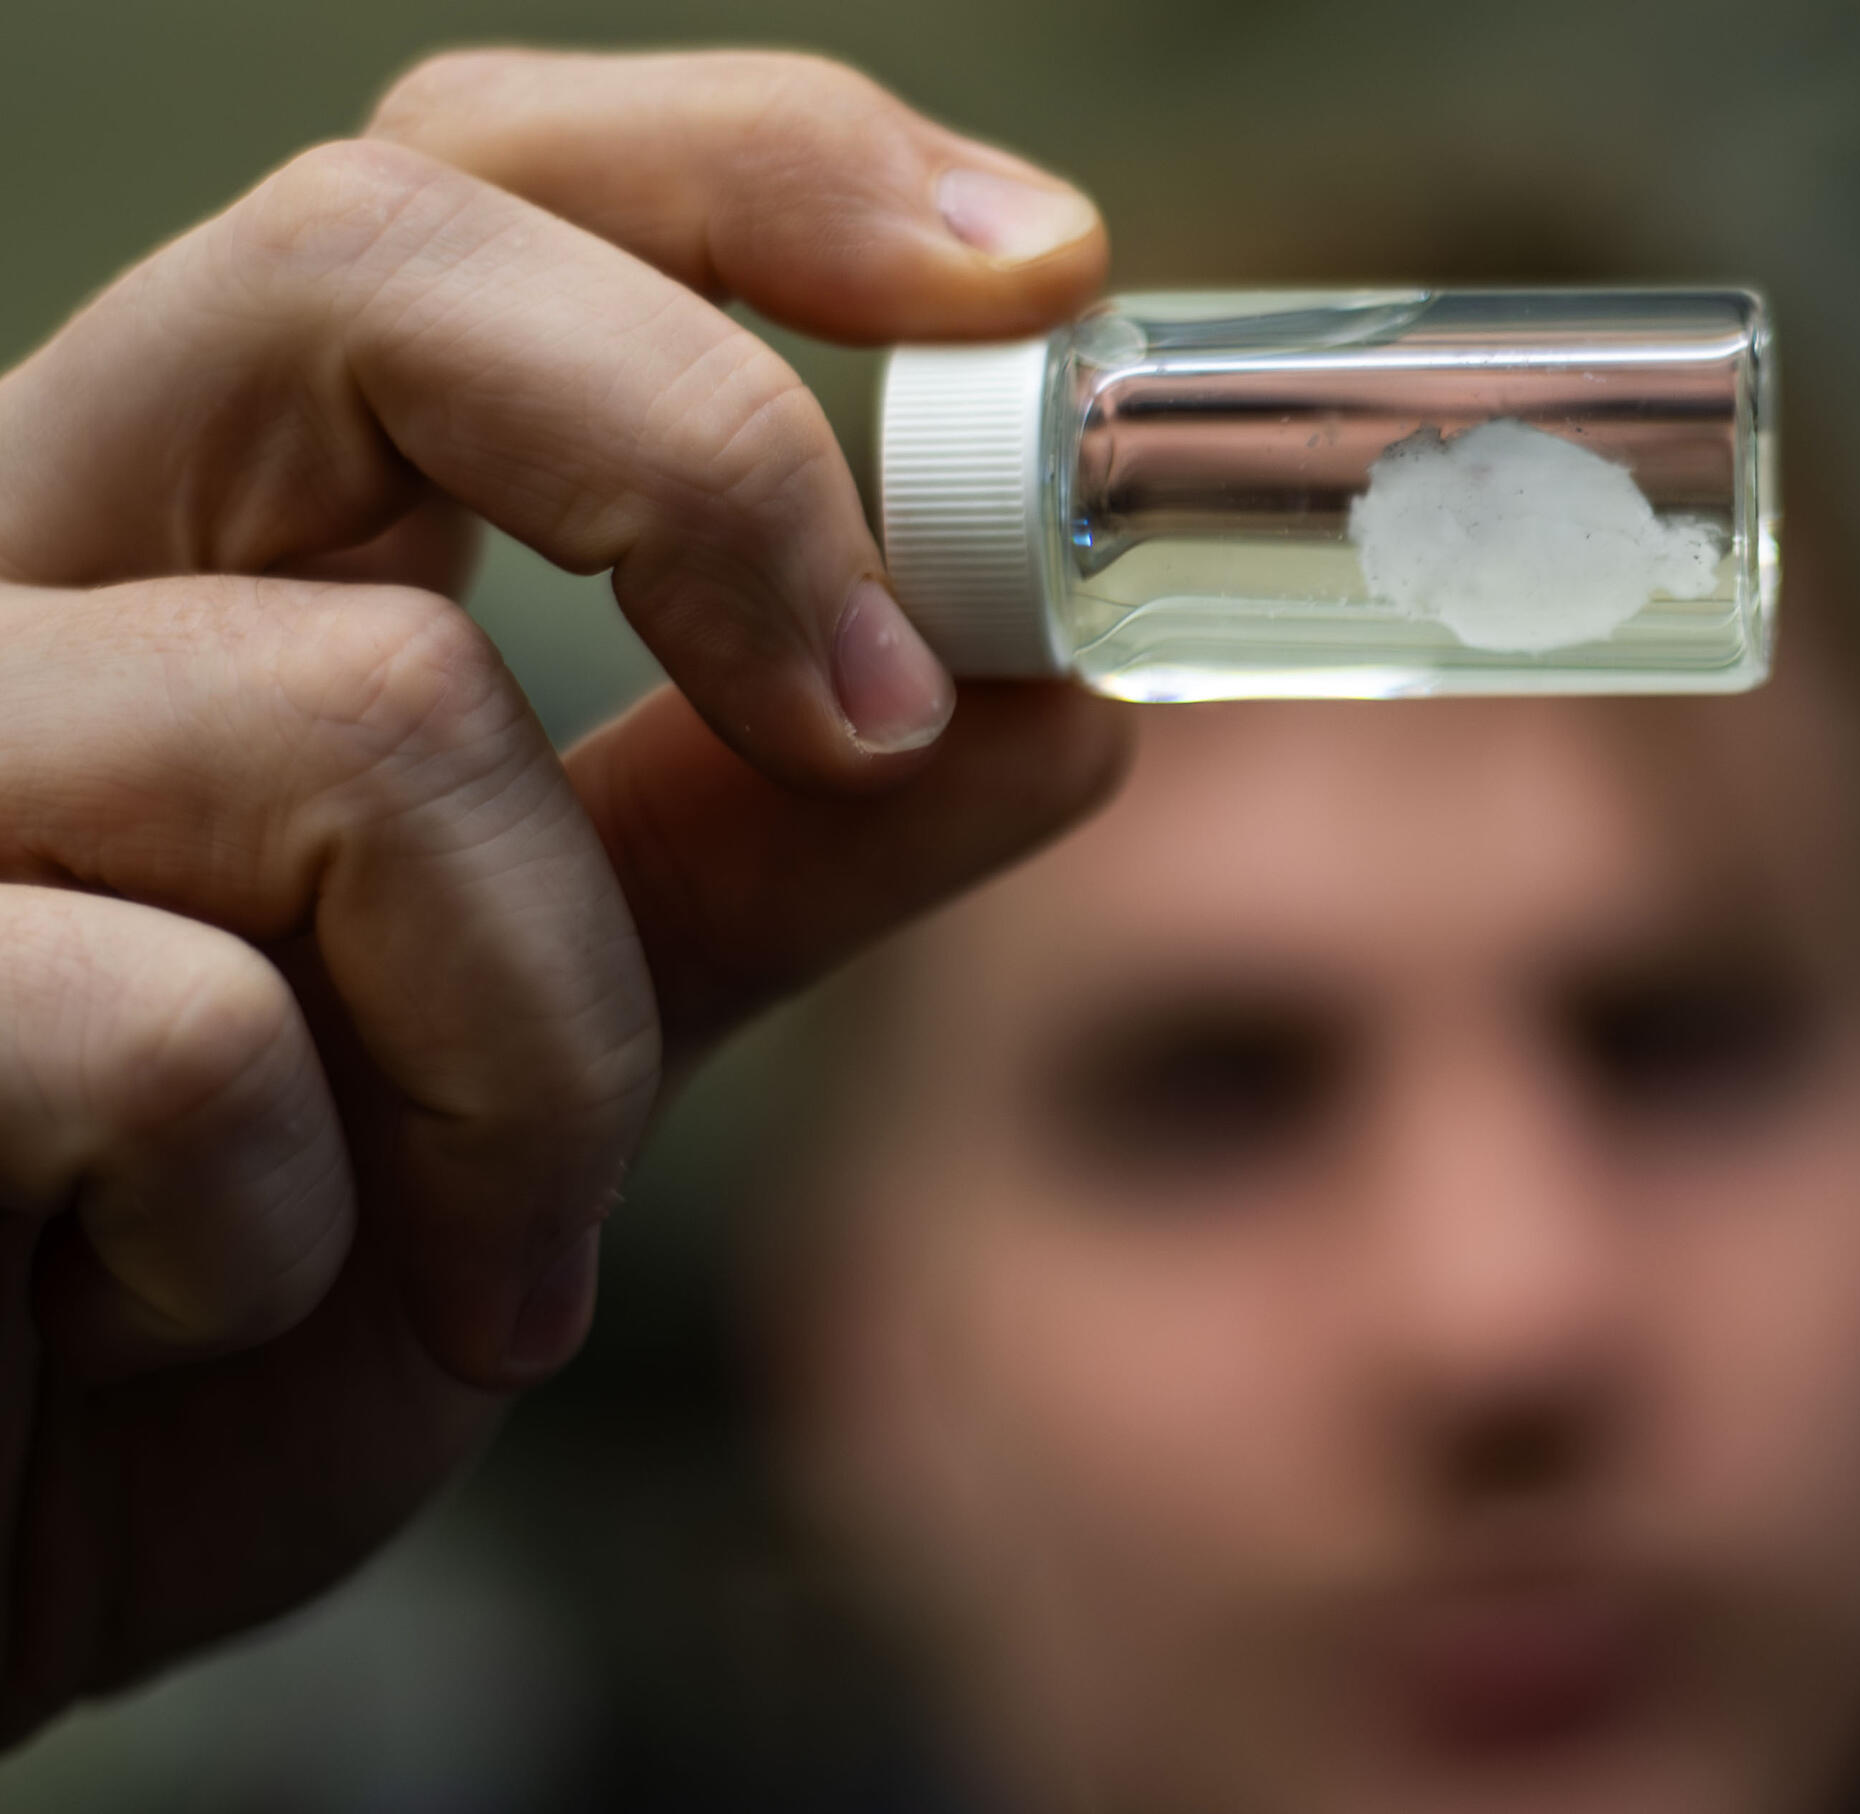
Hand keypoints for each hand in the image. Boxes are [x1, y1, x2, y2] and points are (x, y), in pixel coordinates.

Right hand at [0, 49, 1129, 1743]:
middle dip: (712, 471)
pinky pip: (184, 1031)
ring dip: (537, 1048)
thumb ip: (756, 863)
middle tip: (868, 712)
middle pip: (371, 262)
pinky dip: (301, 1233)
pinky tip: (195, 1325)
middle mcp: (13, 570)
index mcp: (193, 550)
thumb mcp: (531, 1067)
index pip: (459, 205)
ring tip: (474, 1250)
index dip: (755, 176)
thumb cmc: (172, 1325)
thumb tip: (1049, 708)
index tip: (1037, 270)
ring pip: (368, 716)